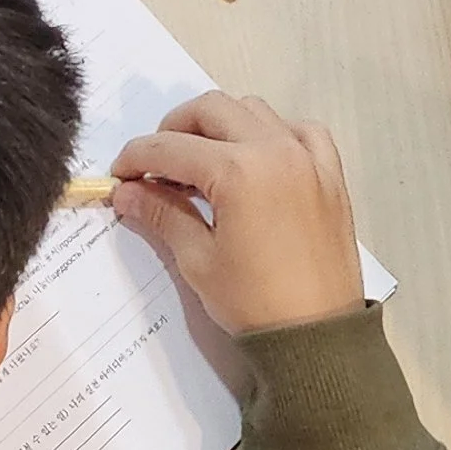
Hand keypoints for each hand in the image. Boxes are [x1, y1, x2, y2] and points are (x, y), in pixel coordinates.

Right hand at [105, 92, 363, 333]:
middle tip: (157, 166)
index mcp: (238, 171)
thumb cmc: (254, 303)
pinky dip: (275, 133)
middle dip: (175, 130)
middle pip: (211, 110)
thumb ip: (162, 215)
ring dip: (221, 125)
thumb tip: (126, 193)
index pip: (171, 147)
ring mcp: (308, 158)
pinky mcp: (330, 175)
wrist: (318, 339)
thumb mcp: (198, 260)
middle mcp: (275, 150)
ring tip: (204, 163)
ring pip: (254, 110)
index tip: (120, 175)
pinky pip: (302, 131)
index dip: (137, 158)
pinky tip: (260, 159)